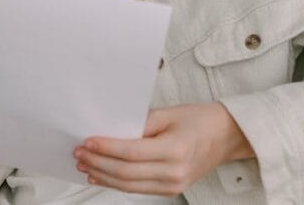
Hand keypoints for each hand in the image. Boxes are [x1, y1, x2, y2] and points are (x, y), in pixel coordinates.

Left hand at [73, 102, 254, 195]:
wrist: (225, 136)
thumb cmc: (200, 120)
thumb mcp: (168, 113)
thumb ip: (139, 122)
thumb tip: (110, 129)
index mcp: (176, 150)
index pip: (131, 152)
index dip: (106, 148)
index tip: (87, 142)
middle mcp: (175, 172)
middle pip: (126, 172)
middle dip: (98, 162)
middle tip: (79, 153)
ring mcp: (173, 184)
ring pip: (128, 185)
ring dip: (103, 176)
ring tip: (85, 165)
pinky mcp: (170, 189)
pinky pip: (137, 189)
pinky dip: (116, 183)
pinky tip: (102, 175)